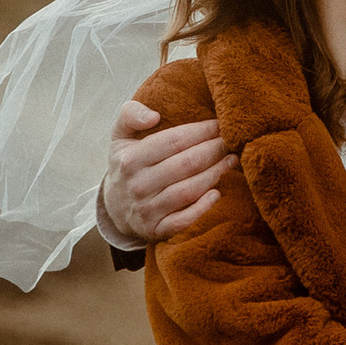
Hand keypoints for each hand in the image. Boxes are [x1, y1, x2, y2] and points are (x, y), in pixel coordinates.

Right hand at [100, 95, 230, 245]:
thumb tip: (154, 116)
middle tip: (230, 141)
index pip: (174, 141)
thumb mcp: (120, 136)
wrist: (115, 207)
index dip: (201, 131)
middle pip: (186, 164)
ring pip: (188, 190)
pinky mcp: (156, 229)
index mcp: (130, 158)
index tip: (219, 124)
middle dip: (214, 150)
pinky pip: (183, 220)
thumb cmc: (127, 164)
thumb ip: (130, 115)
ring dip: (215, 174)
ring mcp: (147, 209)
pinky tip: (217, 193)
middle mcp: (138, 185)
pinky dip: (202, 208)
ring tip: (231, 161)